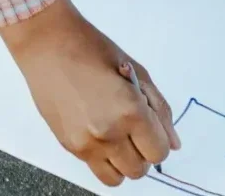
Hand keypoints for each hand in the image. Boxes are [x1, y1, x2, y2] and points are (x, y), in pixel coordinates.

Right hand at [1, 0, 180, 185]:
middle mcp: (109, 134)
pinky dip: (107, 160)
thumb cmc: (94, 49)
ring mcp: (87, 144)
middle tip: (137, 127)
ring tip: (120, 134)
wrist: (49, 46)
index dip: (160, 139)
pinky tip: (103, 135)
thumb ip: (159, 109)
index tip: (153, 126)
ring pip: (119, 177)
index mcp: (130, 111)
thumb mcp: (137, 71)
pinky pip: (98, 171)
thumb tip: (174, 143)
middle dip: (144, 151)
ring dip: (126, 160)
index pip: (159, 152)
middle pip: (140, 169)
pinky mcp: (70, 148)